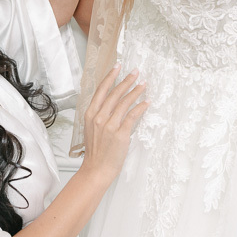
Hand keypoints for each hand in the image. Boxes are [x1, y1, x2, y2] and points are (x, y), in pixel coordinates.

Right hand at [80, 65, 148, 184]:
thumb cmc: (95, 151)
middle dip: (126, 80)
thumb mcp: (91, 129)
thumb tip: (113, 103)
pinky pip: (132, 116)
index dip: (110, 77)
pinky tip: (146, 102)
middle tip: (136, 72)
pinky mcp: (120, 134)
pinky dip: (140, 107)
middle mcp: (98, 117)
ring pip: (124, 102)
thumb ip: (99, 115)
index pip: (101, 90)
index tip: (118, 66)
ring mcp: (109, 125)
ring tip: (144, 84)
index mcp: (90, 114)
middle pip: (114, 93)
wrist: (96, 169)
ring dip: (136, 91)